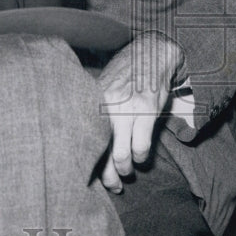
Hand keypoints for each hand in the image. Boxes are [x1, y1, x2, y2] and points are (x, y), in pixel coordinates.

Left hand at [96, 32, 184, 193]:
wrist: (152, 52)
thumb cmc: (127, 74)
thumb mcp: (105, 90)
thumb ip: (97, 114)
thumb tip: (89, 145)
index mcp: (92, 103)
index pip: (83, 142)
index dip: (87, 165)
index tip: (91, 177)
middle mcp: (105, 107)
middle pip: (100, 154)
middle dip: (108, 176)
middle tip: (114, 184)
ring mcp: (126, 108)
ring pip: (121, 156)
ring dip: (125, 170)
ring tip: (128, 172)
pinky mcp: (146, 109)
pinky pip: (141, 147)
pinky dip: (141, 158)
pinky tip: (142, 157)